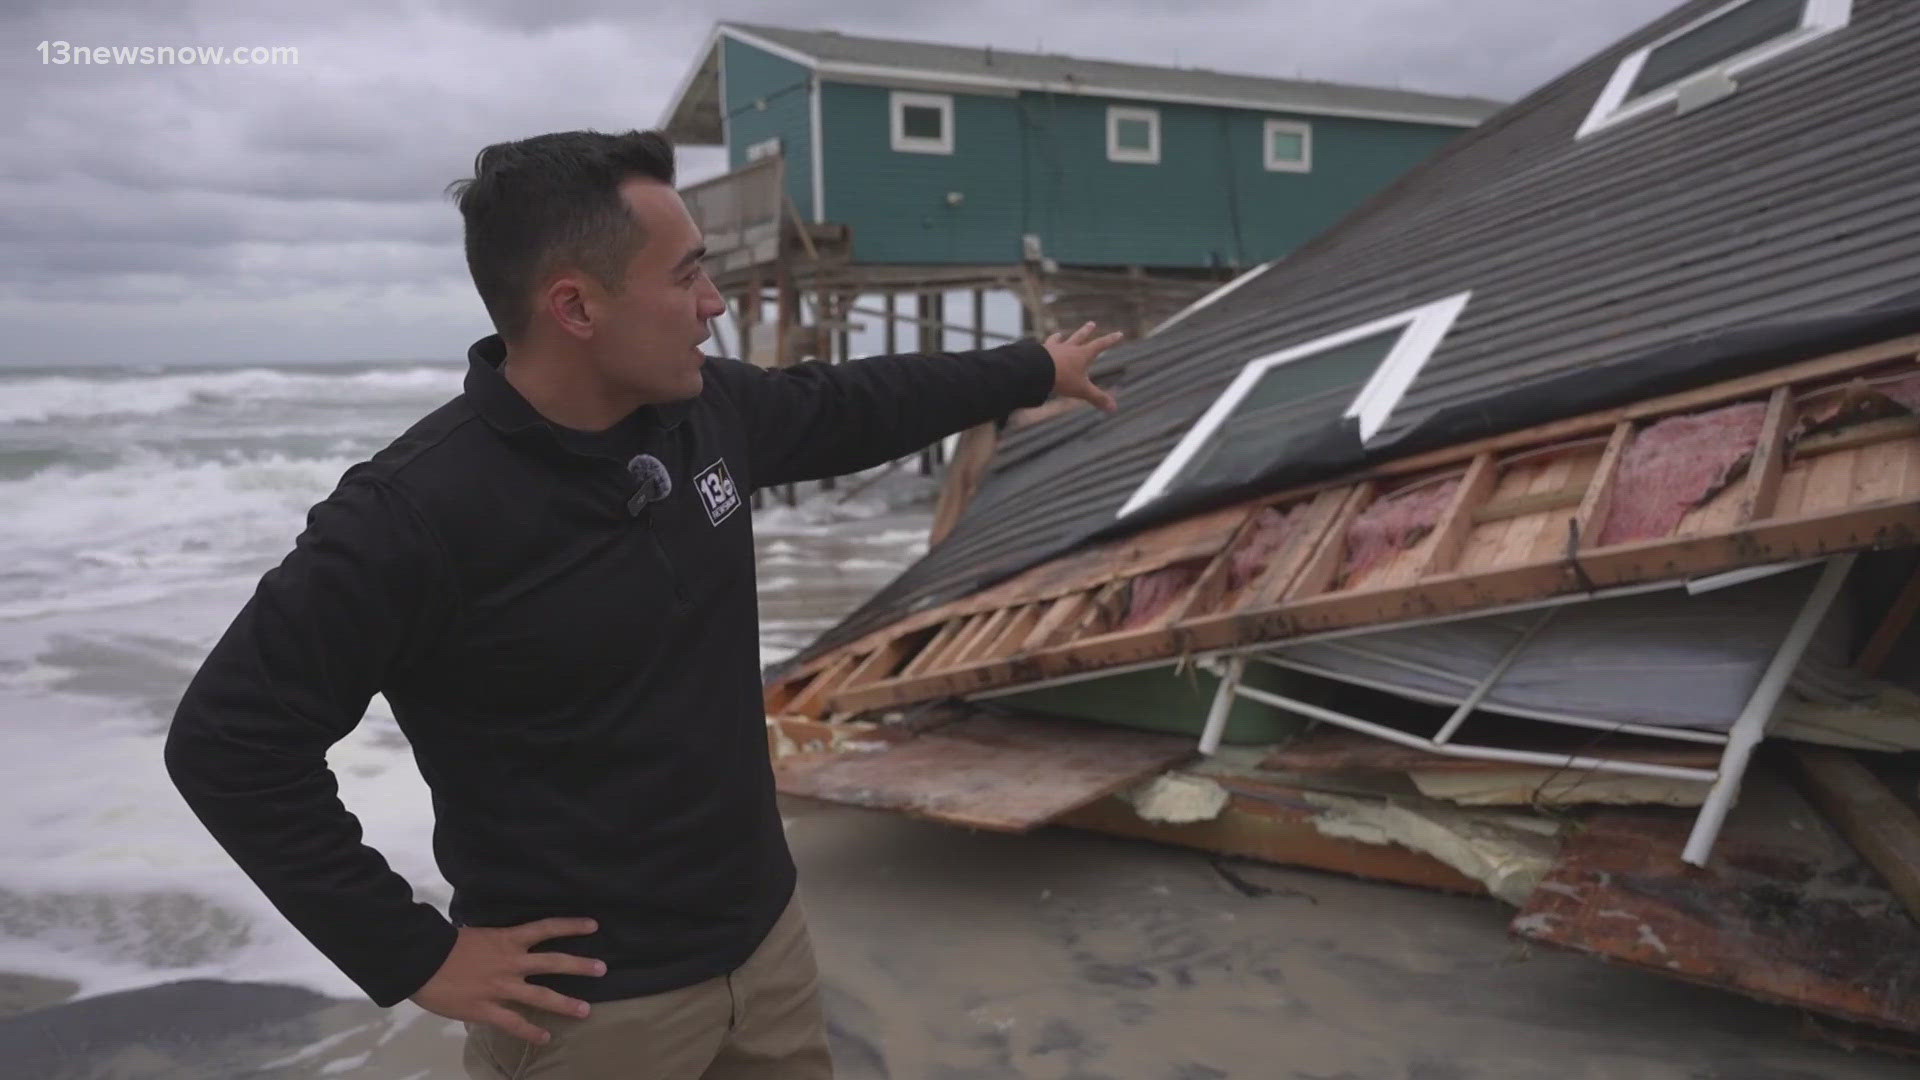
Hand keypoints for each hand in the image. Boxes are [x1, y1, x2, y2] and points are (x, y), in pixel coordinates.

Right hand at [410, 917, 605, 1045]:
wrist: (420, 961)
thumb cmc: (444, 945)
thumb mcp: (475, 935)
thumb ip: (494, 942)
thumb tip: (502, 943)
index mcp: (507, 939)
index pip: (546, 928)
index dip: (571, 926)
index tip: (593, 925)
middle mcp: (511, 962)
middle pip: (553, 962)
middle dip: (579, 965)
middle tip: (602, 969)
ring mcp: (502, 987)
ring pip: (541, 996)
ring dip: (565, 1004)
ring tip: (585, 1011)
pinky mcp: (487, 1009)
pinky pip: (514, 1023)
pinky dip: (531, 1031)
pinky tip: (545, 1038)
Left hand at [1042, 322, 1123, 413]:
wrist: (1037, 370)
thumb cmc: (1062, 379)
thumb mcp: (1081, 390)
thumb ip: (1097, 398)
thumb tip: (1114, 409)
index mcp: (1082, 354)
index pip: (1100, 345)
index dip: (1110, 340)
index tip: (1119, 333)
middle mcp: (1068, 348)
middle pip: (1080, 337)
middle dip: (1087, 331)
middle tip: (1091, 323)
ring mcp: (1053, 348)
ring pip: (1058, 340)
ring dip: (1060, 338)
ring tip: (1058, 334)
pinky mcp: (1039, 352)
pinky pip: (1042, 348)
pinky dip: (1042, 347)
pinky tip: (1037, 348)